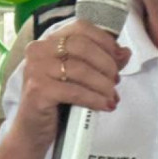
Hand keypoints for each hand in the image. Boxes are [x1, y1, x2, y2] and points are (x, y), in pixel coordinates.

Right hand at [11, 20, 129, 149]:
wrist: (33, 131)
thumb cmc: (56, 102)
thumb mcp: (80, 78)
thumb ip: (102, 62)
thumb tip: (125, 52)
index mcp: (48, 41)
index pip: (80, 27)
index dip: (104, 40)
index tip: (118, 57)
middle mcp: (38, 50)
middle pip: (82, 46)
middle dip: (106, 64)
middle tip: (115, 80)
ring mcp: (36, 69)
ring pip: (80, 70)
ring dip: (103, 84)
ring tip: (112, 96)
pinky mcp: (38, 90)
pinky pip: (75, 91)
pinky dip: (94, 99)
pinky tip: (105, 105)